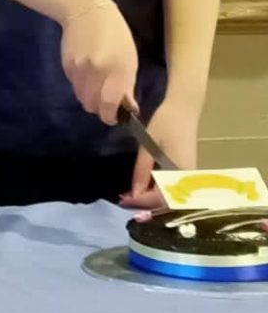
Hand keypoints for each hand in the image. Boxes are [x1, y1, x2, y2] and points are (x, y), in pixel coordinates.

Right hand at [59, 0, 137, 124]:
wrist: (85, 10)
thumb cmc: (115, 33)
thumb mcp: (129, 57)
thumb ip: (127, 84)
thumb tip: (128, 107)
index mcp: (116, 69)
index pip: (109, 103)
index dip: (110, 116)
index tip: (114, 117)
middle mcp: (95, 71)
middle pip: (92, 105)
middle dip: (99, 108)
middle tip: (106, 102)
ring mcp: (78, 68)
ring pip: (82, 96)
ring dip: (90, 97)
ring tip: (97, 84)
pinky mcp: (66, 65)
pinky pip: (75, 85)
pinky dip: (82, 85)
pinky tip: (87, 71)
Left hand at [121, 95, 199, 209]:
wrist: (183, 108)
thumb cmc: (165, 123)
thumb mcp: (148, 146)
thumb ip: (142, 170)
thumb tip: (135, 193)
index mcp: (179, 173)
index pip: (161, 197)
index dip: (142, 202)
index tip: (123, 200)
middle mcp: (188, 179)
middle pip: (167, 201)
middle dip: (145, 203)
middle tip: (124, 199)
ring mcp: (189, 175)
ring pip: (171, 196)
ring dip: (151, 198)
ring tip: (130, 195)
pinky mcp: (186, 170)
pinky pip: (173, 188)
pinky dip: (158, 191)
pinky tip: (143, 186)